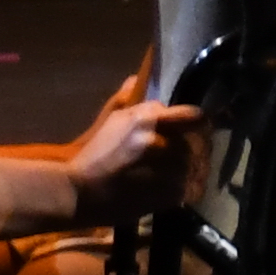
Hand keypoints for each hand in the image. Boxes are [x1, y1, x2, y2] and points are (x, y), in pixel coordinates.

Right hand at [53, 87, 189, 210]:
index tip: (195, 128)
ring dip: (183, 171)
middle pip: (193, 143)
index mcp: (149, 118)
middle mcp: (163, 140)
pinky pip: (187, 188)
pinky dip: (180, 189)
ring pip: (191, 166)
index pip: (193, 115)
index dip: (196, 122)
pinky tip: (165, 189)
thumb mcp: (110, 122)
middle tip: (174, 159)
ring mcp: (169, 169)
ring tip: (166, 177)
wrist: (79, 193)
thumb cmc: (93, 156)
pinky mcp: (170, 194)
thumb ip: (130, 103)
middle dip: (186, 149)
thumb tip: (134, 80)